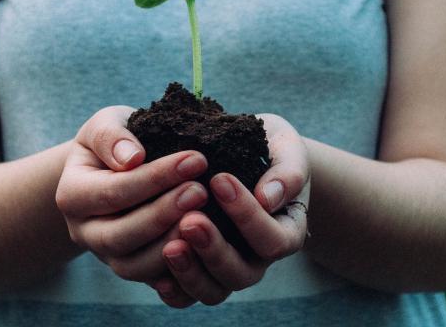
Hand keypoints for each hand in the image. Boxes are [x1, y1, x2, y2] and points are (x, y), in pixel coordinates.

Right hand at [55, 106, 209, 284]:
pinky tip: (205, 247)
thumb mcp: (106, 124)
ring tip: (206, 218)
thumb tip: (132, 157)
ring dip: (172, 244)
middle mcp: (84, 232)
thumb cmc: (115, 142)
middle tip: (201, 191)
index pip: (113, 191)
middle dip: (163, 214)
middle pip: (120, 236)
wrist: (114, 168)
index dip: (155, 178)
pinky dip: (179, 271)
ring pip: (135, 267)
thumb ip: (111, 136)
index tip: (196, 159)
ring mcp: (107, 256)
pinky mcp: (133, 269)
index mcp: (72, 195)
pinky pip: (154, 282)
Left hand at [153, 113, 310, 306]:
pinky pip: (186, 296)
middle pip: (241, 274)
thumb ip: (287, 172)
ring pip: (213, 291)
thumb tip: (268, 197)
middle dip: (214, 249)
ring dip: (190, 272)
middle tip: (190, 219)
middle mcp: (257, 259)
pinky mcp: (199, 271)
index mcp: (286, 232)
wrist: (249, 154)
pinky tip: (157, 272)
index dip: (247, 216)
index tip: (220, 180)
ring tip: (170, 245)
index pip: (273, 240)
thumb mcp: (287, 150)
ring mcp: (227, 269)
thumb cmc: (272, 149)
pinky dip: (173, 288)